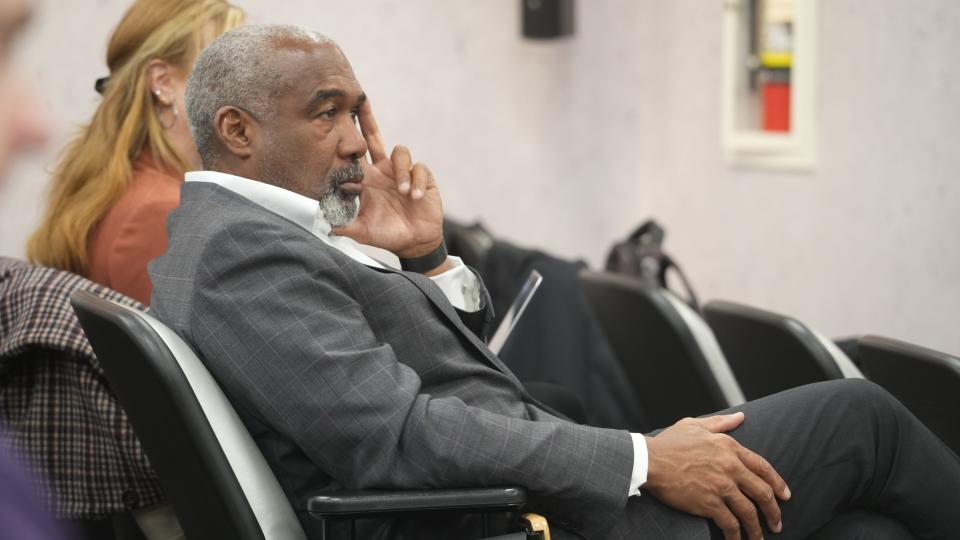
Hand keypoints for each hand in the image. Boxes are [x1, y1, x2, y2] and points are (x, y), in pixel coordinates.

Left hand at [332, 99, 443, 259]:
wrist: (415, 242)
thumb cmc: (386, 234)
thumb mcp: (363, 232)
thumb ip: (346, 227)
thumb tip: (326, 225)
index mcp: (367, 180)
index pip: (354, 155)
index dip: (347, 139)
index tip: (338, 122)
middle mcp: (383, 170)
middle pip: (373, 138)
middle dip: (367, 119)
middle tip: (360, 101)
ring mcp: (403, 172)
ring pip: (400, 151)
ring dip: (401, 170)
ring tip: (402, 193)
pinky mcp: (422, 177)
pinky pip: (418, 168)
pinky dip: (416, 182)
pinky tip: (414, 197)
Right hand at [644, 413, 790, 539]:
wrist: (649, 461)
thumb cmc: (669, 443)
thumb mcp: (695, 425)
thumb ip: (721, 423)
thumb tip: (741, 416)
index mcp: (729, 447)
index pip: (762, 467)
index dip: (777, 483)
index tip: (785, 495)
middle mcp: (730, 467)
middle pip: (762, 492)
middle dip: (774, 511)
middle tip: (777, 523)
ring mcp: (721, 486)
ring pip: (749, 511)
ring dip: (757, 528)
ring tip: (760, 538)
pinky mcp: (709, 504)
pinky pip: (730, 524)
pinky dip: (736, 535)